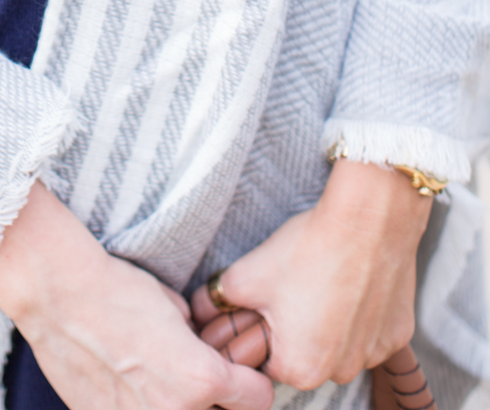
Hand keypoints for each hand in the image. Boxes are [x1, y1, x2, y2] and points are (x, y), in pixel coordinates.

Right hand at [0, 181, 274, 409]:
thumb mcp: (175, 306)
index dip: (250, 379)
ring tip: (160, 379)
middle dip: (218, 399)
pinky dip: (140, 405)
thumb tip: (200, 347)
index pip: (258, 399)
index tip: (240, 372)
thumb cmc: (116, 291)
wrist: (59, 296)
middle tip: (200, 376)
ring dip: (180, 404)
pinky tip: (128, 383)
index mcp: (202, 379)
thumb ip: (197, 340)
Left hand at [191, 160, 431, 390]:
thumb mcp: (248, 274)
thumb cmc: (307, 250)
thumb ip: (216, 299)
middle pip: (302, 355)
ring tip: (319, 280)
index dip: (255, 331)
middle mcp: (340, 373)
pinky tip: (348, 281)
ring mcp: (373, 356)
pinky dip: (356, 314)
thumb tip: (198, 309)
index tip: (259, 306)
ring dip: (325, 323)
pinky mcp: (396, 335)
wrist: (369, 221)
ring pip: (336, 344)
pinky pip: (367, 332)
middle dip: (291, 328)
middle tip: (289, 289)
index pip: (264, 361)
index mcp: (299, 369)